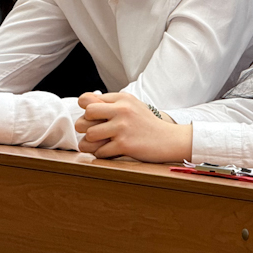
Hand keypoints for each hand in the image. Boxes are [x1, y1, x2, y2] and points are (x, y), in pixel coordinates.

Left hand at [75, 91, 191, 162]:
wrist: (169, 139)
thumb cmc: (146, 124)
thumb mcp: (132, 105)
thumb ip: (110, 103)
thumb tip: (83, 101)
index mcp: (122, 98)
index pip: (87, 99)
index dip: (86, 110)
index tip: (95, 118)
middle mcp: (122, 109)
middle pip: (86, 115)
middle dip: (86, 126)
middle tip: (96, 132)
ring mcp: (123, 127)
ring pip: (89, 135)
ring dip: (93, 143)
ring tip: (103, 143)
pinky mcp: (124, 144)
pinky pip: (99, 152)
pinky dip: (103, 154)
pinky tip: (113, 151)